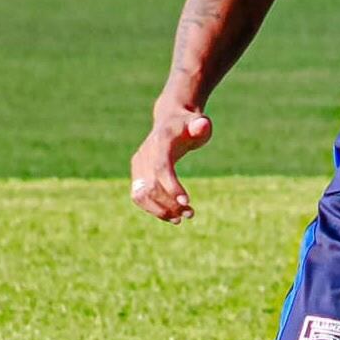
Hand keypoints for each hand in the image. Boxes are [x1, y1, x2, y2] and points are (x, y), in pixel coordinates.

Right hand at [129, 102, 211, 221]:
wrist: (170, 120)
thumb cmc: (188, 125)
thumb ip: (200, 126)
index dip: (171, 186)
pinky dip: (153, 209)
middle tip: (190, 213)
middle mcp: (144, 154)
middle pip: (150, 185)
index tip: (187, 202)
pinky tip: (171, 215)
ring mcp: (138, 165)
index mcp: (160, 142)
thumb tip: (202, 125)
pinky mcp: (137, 174)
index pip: (161, 168)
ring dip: (160, 210)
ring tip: (180, 218)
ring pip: (141, 194)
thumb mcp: (198, 122)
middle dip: (169, 203)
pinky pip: (139, 196)